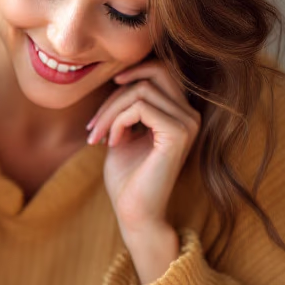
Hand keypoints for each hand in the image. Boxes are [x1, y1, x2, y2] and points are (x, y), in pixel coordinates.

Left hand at [87, 60, 199, 231]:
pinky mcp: (178, 134)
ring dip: (110, 111)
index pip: (158, 71)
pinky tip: (112, 143)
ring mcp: (188, 123)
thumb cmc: (127, 178)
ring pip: (141, 90)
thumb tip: (119, 76)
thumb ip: (125, 107)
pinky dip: (117, 121)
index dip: (127, 78)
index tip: (101, 110)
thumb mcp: (123, 133)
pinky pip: (140, 107)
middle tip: (94, 124)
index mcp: (180, 113)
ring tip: (98, 136)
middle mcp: (190, 115)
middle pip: (153, 73)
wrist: (135, 213)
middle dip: (115, 94)